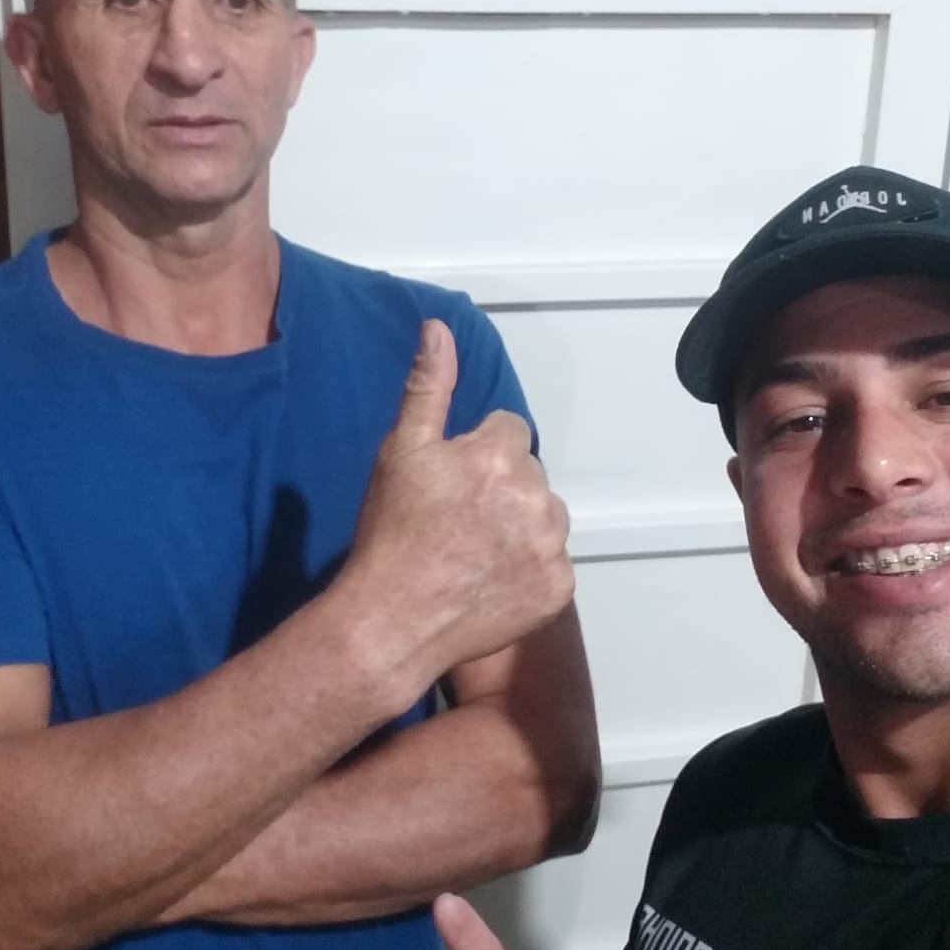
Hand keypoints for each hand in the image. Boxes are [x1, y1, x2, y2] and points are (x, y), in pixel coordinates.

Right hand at [345, 322, 573, 686]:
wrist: (393, 620)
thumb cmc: (391, 534)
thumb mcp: (400, 450)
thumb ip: (428, 386)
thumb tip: (439, 329)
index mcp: (500, 455)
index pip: (508, 432)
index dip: (477, 454)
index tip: (451, 483)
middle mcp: (536, 496)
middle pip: (529, 474)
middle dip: (502, 488)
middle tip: (457, 520)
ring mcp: (551, 546)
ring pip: (545, 518)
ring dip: (522, 526)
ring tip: (475, 552)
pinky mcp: (559, 588)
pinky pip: (552, 564)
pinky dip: (530, 569)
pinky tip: (492, 580)